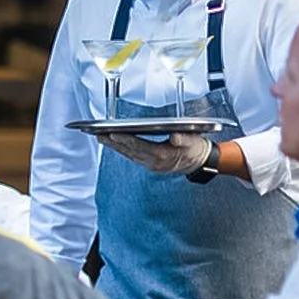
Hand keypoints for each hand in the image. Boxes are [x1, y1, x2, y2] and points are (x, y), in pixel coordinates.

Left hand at [96, 132, 212, 175]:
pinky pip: (132, 156)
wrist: (199, 162)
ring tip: (101, 137)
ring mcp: (150, 164)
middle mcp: (153, 162)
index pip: (139, 146)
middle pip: (129, 151)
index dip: (125, 139)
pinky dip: (122, 149)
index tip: (113, 133)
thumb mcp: (193, 142)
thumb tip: (175, 137)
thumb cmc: (195, 149)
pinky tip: (115, 143)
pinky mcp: (149, 163)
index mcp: (162, 156)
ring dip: (114, 146)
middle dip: (113, 143)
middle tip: (99, 135)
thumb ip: (184, 139)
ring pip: (128, 154)